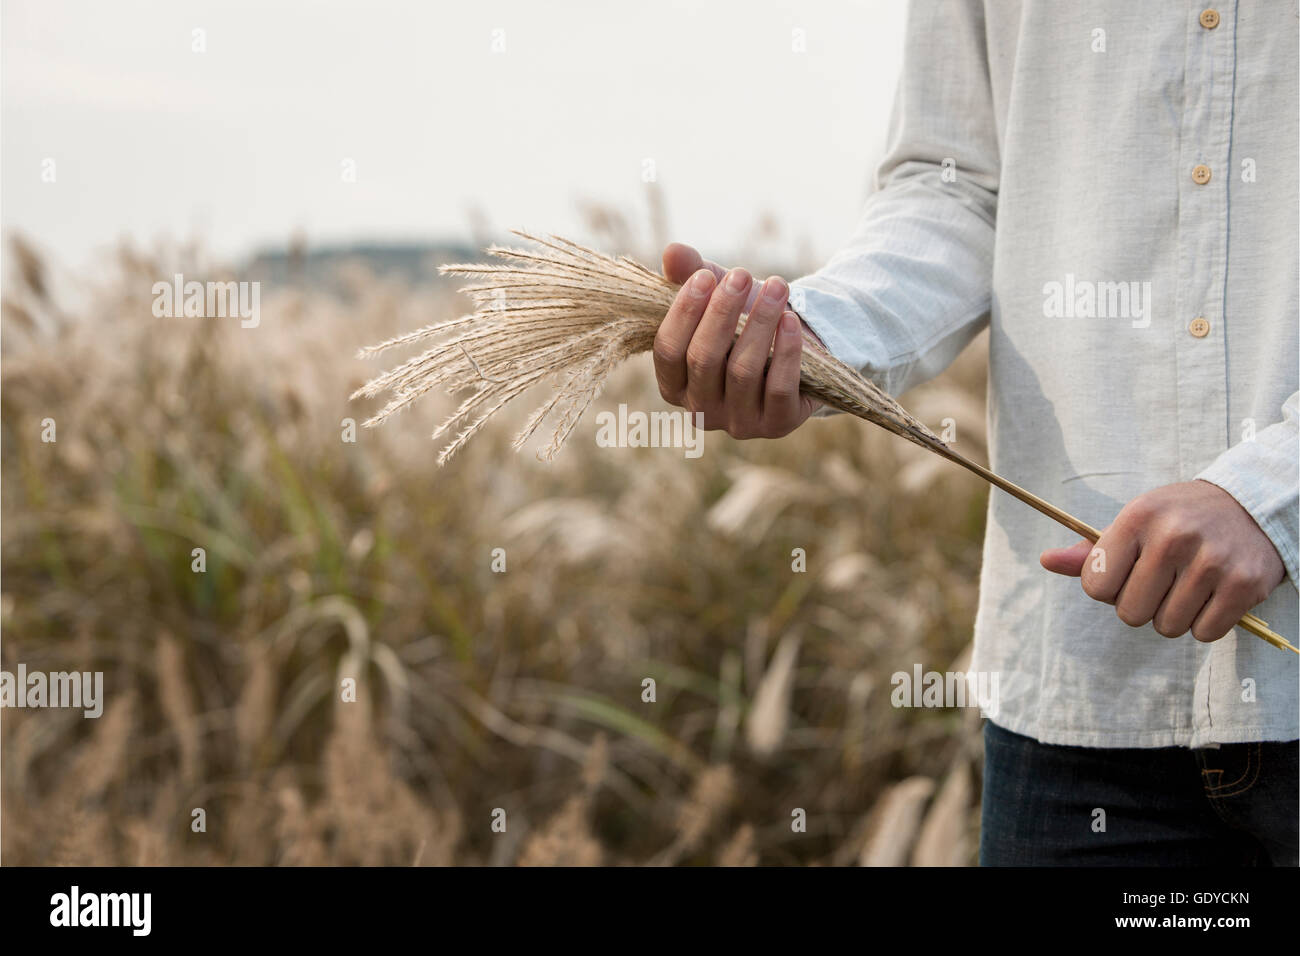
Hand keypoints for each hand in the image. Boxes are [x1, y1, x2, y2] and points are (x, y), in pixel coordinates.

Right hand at [653, 242, 820, 438]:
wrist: (796, 346)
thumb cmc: (744, 322)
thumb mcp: (716, 296)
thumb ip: (691, 275)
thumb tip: (672, 252)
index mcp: (675, 384)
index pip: (668, 351)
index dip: (683, 313)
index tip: (706, 276)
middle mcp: (701, 410)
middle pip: (703, 360)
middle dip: (722, 313)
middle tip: (741, 275)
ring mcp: (739, 422)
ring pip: (743, 371)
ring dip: (760, 323)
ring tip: (777, 286)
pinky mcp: (777, 424)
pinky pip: (778, 387)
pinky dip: (786, 351)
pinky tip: (791, 319)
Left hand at [1040, 479, 1285, 641]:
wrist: (1252, 506)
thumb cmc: (1179, 519)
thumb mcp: (1135, 523)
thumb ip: (1092, 551)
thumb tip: (1047, 561)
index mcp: (1137, 518)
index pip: (1095, 587)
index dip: (1108, 589)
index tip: (1126, 575)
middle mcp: (1173, 537)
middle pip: (1130, 614)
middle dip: (1141, 606)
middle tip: (1161, 582)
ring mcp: (1211, 561)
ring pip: (1167, 627)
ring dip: (1174, 616)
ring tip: (1189, 585)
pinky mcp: (1243, 585)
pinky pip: (1204, 633)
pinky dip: (1205, 623)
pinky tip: (1212, 594)